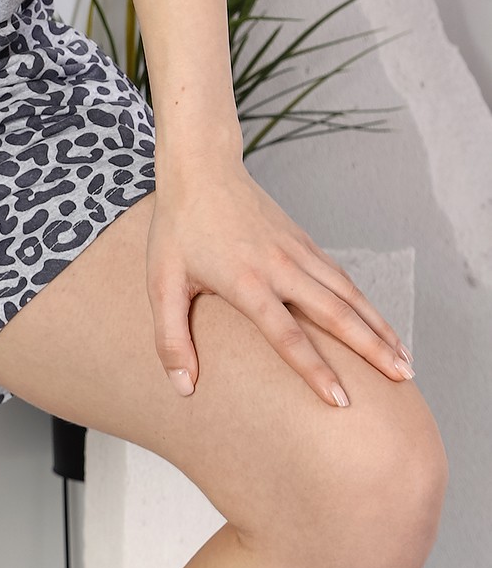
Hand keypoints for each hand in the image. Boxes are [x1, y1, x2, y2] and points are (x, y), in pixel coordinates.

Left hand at [146, 159, 415, 406]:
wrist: (201, 166)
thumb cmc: (178, 226)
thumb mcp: (160, 281)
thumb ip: (170, 338)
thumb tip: (184, 388)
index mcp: (246, 280)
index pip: (287, 334)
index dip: (315, 369)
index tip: (341, 401)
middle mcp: (280, 266)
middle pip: (335, 313)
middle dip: (371, 348)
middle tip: (403, 381)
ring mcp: (296, 250)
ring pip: (348, 294)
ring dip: (378, 327)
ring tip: (405, 363)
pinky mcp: (303, 240)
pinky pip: (341, 277)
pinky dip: (365, 303)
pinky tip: (379, 325)